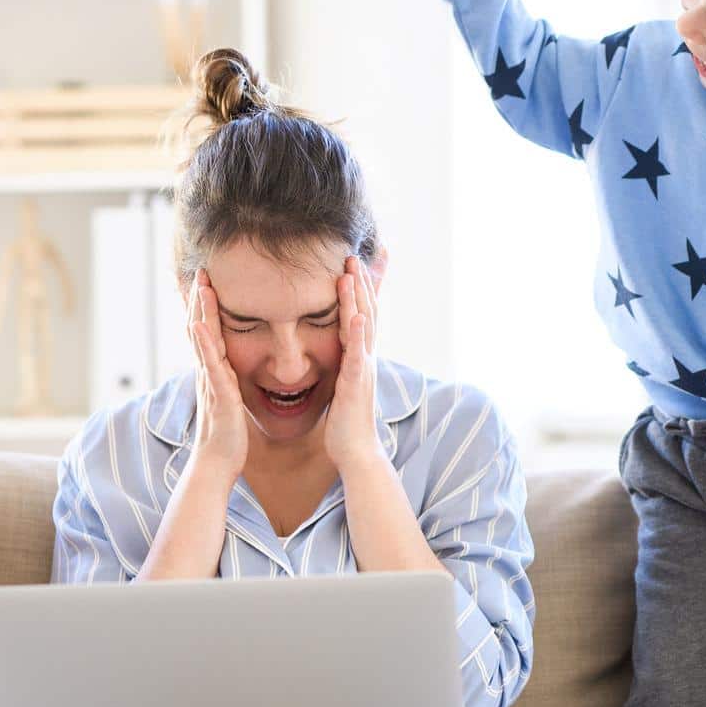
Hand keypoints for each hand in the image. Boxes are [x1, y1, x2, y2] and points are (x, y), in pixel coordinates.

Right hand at [187, 270, 249, 482]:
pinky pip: (210, 365)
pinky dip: (204, 344)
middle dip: (200, 298)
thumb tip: (231, 366)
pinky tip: (201, 325)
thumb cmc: (228, 434)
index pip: (209, 331)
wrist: (219, 463)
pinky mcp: (218, 394)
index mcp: (215, 371)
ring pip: (202, 340)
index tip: (210, 280)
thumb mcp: (230, 398)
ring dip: (201, 311)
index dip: (208, 306)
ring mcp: (210, 381)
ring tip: (201, 285)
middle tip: (201, 269)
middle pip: (201, 327)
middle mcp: (208, 371)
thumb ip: (229, 380)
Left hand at [324, 256, 383, 474]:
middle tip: (354, 254)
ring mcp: (363, 369)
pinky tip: (355, 316)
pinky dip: (358, 334)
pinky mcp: (356, 384)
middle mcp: (366, 358)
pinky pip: (358, 356)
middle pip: (366, 312)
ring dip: (358, 299)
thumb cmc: (346, 422)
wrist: (356, 452)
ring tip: (351, 273)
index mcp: (360, 357)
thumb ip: (343, 364)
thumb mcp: (343, 384)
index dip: (360, 289)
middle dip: (361, 283)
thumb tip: (338, 351)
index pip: (362, 315)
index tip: (355, 263)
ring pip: (363, 327)